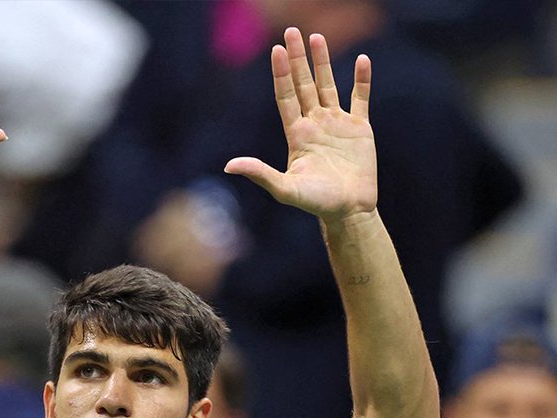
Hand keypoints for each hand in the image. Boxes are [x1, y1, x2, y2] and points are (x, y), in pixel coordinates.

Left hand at [224, 28, 375, 222]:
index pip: (286, 97)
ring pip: (328, 86)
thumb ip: (260, 173)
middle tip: (291, 31)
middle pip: (304, 85)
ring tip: (316, 37)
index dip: (281, 74)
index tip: (276, 50)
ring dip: (323, 62)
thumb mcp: (285, 189)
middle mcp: (315, 125)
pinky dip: (362, 80)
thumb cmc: (316, 203)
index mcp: (297, 135)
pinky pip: (360, 98)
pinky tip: (363, 60)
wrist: (349, 211)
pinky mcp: (360, 129)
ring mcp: (337, 124)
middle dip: (298, 59)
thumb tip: (229, 166)